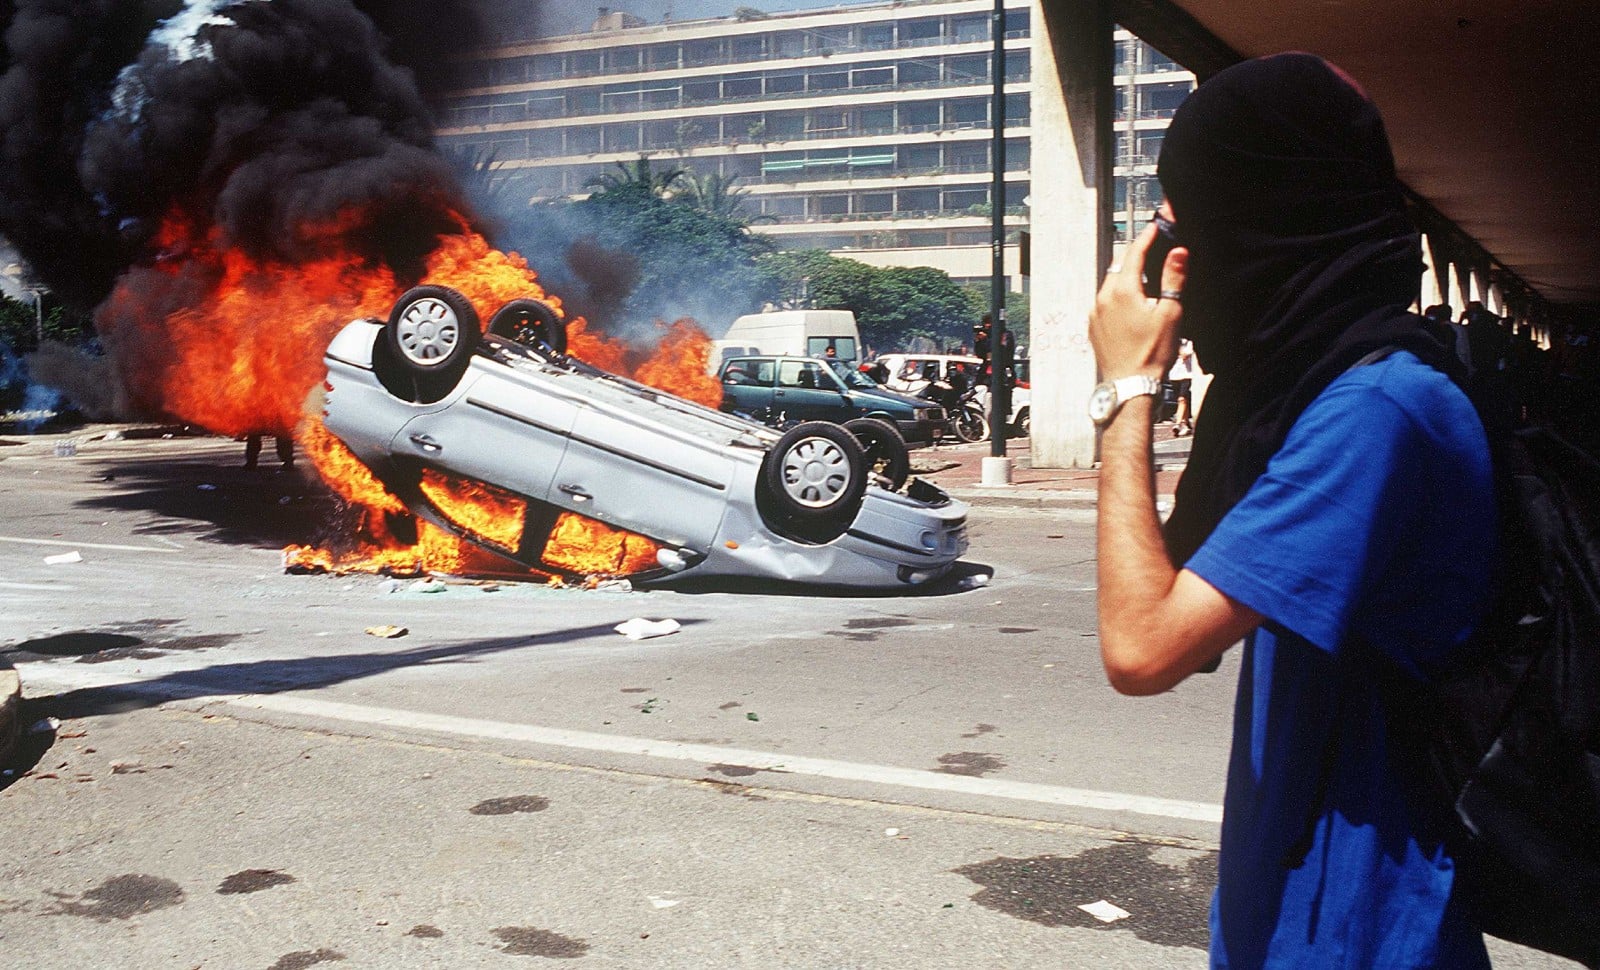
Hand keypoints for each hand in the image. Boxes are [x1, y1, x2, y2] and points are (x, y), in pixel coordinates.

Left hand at [1090, 220, 1187, 382]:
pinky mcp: (1093, 326)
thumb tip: (1178, 252)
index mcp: (1123, 290)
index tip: (1155, 226)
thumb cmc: (1152, 353)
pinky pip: (1104, 302)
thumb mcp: (1170, 314)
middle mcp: (1103, 297)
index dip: (1146, 237)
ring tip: (1145, 282)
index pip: (1133, 252)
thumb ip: (1173, 279)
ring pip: (1110, 284)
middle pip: (1119, 266)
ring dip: (1126, 278)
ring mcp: (1095, 312)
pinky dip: (1117, 296)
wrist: (1130, 386)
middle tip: (1153, 251)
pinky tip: (1132, 306)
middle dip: (1135, 256)